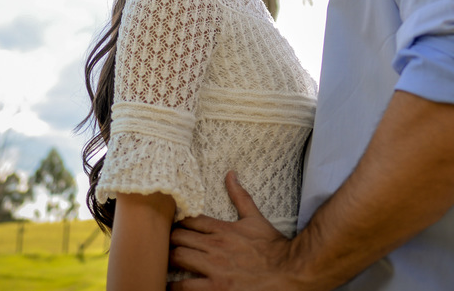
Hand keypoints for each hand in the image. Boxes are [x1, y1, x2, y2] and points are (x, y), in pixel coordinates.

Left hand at [168, 172, 301, 290]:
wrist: (290, 272)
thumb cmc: (272, 247)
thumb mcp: (255, 219)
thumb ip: (240, 196)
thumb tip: (230, 173)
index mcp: (222, 229)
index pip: (188, 220)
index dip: (175, 223)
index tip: (170, 228)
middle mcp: (215, 247)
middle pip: (177, 237)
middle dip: (168, 241)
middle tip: (163, 247)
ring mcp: (215, 269)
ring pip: (177, 258)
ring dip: (168, 262)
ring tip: (163, 265)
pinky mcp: (217, 290)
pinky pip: (185, 288)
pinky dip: (174, 287)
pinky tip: (170, 287)